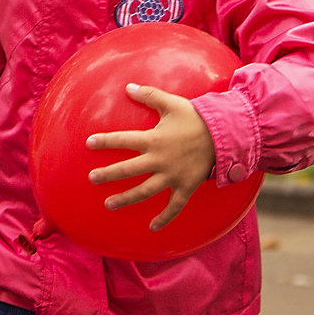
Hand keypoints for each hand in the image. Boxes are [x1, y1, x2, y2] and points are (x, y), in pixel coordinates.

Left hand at [86, 83, 214, 230]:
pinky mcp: (185, 187)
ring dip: (126, 198)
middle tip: (92, 178)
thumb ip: (149, 95)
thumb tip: (128, 87)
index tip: (88, 143)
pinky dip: (164, 218)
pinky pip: (174, 207)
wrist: (224, 135)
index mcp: (153, 140)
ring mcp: (172, 176)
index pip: (123, 140)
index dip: (105, 141)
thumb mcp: (171, 103)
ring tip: (109, 204)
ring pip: (144, 191)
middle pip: (128, 170)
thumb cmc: (195, 118)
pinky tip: (152, 228)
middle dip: (108, 174)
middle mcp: (160, 160)